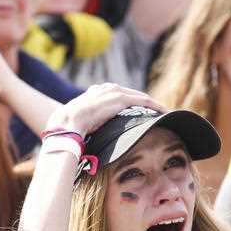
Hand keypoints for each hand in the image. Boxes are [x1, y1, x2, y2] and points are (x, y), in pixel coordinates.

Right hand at [45, 83, 164, 137]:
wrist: (67, 123)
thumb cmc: (69, 128)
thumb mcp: (79, 124)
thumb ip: (87, 126)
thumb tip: (87, 141)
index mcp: (94, 93)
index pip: (117, 96)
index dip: (129, 104)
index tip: (137, 113)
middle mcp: (105, 88)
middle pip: (130, 95)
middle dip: (143, 104)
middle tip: (155, 112)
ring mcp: (113, 92)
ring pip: (138, 97)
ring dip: (151, 105)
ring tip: (162, 112)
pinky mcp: (120, 98)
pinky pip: (143, 101)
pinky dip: (154, 106)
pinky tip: (163, 111)